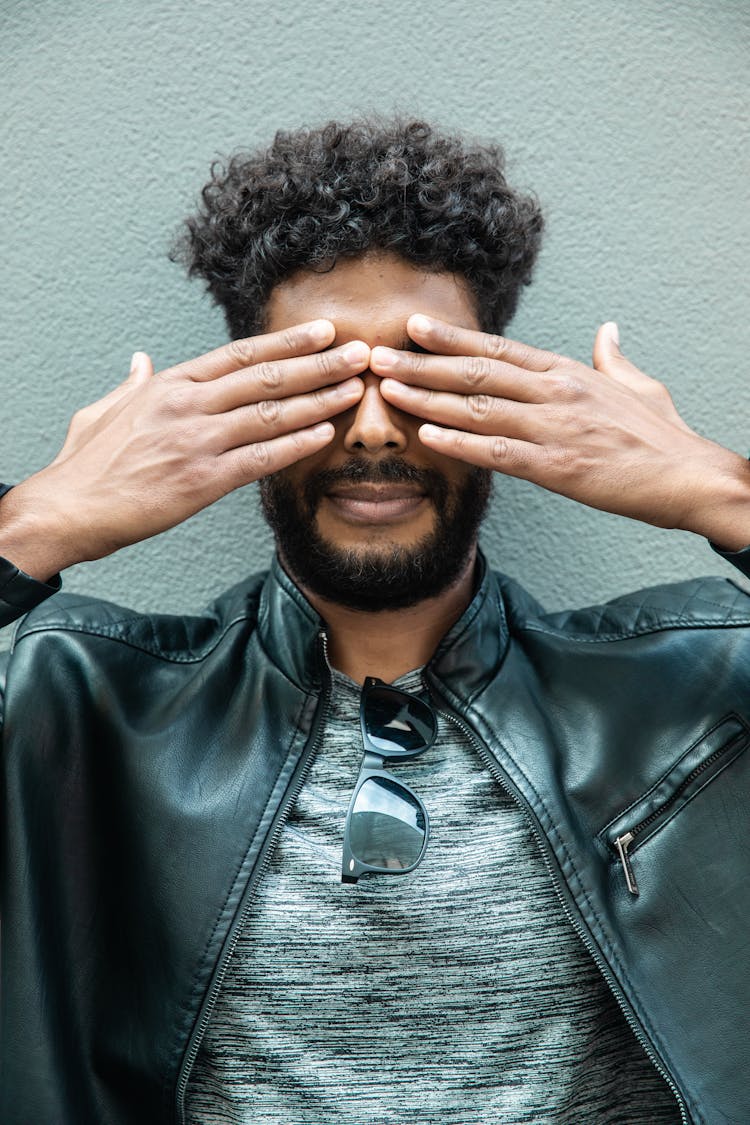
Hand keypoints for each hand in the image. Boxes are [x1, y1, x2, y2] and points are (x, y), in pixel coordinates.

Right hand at [0, 322, 367, 576]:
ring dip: (320, 400)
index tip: (323, 332)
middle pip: (267, 376)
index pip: (240, 354)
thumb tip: (140, 360)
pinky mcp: (203, 480)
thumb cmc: (86, 464)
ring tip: (355, 389)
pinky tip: (325, 435)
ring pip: (272, 414)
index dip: (287, 342)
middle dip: (320, 363)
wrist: (69, 508)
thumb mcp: (105, 409)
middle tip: (359, 352)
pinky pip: (261, 458)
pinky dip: (296, 445)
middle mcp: (188, 405)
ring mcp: (197, 441)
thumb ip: (131, 383)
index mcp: (169, 384)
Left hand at [371, 315, 749, 544]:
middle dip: (422, 364)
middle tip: (379, 355)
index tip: (414, 328)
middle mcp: (555, 392)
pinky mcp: (556, 467)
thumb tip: (608, 330)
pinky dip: (458, 444)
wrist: (688, 475)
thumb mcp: (638, 384)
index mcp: (568, 371)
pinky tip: (426, 436)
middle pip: (476, 373)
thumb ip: (613, 356)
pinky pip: (497, 452)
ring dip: (427, 399)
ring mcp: (553, 428)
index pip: (498, 348)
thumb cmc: (662, 434)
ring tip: (388, 391)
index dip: (452, 337)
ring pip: (478, 409)